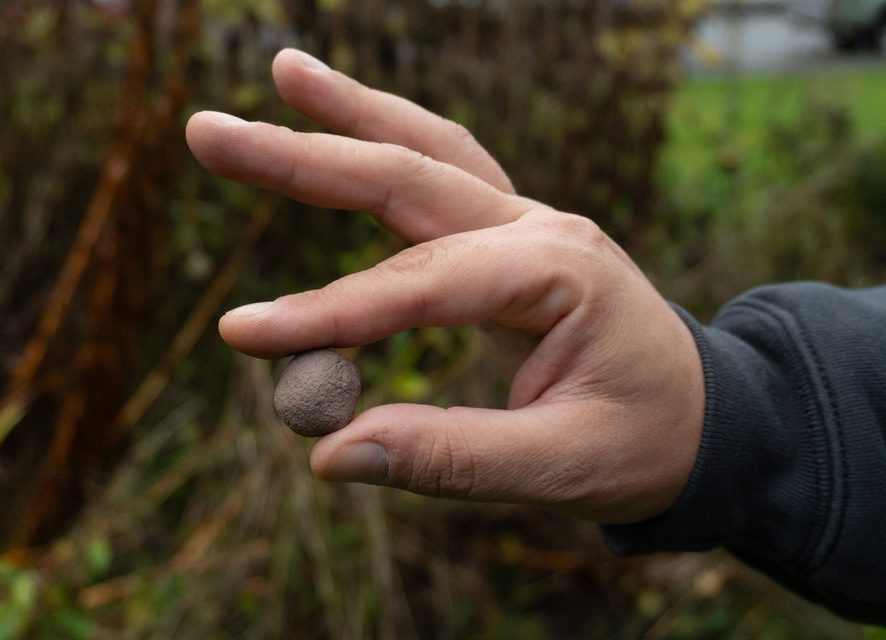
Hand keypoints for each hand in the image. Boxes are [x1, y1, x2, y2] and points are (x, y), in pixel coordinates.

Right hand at [185, 49, 704, 523]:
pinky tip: (346, 122)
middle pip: (406, 174)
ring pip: (426, 151)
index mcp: (560, 272)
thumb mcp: (559, 467)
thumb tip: (328, 454)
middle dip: (303, 156)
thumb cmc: (642, 443)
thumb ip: (448, 458)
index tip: (243, 333)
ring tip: (283, 71)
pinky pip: (445, 173)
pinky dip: (390, 139)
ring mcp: (527, 221)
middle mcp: (539, 227)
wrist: (704, 421)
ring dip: (350, 113)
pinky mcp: (511, 237)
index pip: (420, 286)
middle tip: (205, 131)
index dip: (329, 313)